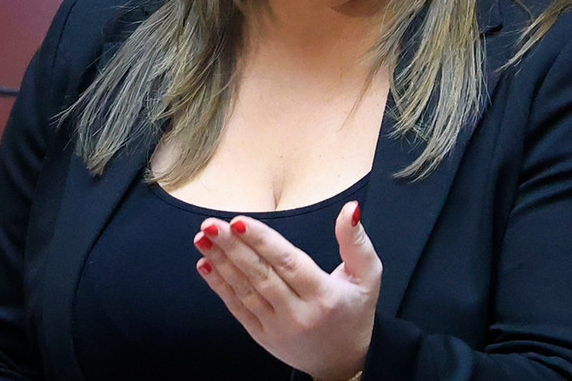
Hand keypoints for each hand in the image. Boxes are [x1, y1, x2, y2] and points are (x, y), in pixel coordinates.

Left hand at [194, 201, 380, 379]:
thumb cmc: (355, 311)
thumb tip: (350, 209)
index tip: (240, 222)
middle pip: (261, 275)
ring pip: (245, 291)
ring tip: (203, 239)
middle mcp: (299, 313)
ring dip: (221, 263)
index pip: (289, 263)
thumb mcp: (368, 275)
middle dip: (233, 247)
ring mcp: (277, 328)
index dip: (263, 242)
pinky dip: (220, 287)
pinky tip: (206, 266)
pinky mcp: (262, 336)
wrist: (345, 360)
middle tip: (211, 225)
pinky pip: (237, 309)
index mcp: (324, 295)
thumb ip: (356, 241)